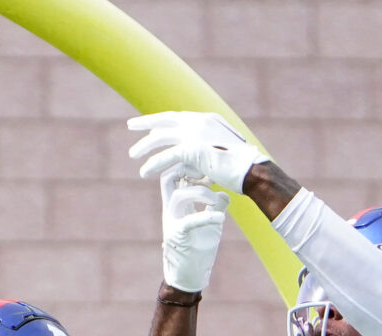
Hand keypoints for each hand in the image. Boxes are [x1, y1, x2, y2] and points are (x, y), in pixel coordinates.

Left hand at [128, 110, 261, 193]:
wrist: (252, 172)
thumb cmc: (241, 168)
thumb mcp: (219, 156)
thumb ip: (202, 155)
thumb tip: (189, 165)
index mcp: (206, 119)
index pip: (177, 117)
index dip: (160, 120)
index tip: (148, 124)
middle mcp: (198, 122)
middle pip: (165, 120)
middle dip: (145, 123)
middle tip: (130, 126)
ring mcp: (195, 134)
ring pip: (161, 137)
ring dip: (144, 146)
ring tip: (132, 155)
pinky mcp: (192, 150)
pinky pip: (166, 157)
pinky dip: (153, 164)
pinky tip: (144, 172)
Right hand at [159, 170, 228, 293]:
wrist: (189, 278)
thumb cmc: (198, 250)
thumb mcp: (210, 224)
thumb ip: (215, 207)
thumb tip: (225, 194)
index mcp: (175, 205)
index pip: (174, 175)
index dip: (189, 166)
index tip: (209, 171)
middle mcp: (170, 210)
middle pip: (168, 178)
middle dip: (188, 171)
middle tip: (208, 176)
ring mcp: (172, 223)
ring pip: (180, 196)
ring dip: (202, 194)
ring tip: (218, 202)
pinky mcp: (178, 237)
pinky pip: (189, 221)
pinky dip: (207, 216)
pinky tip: (221, 218)